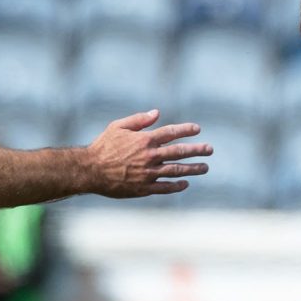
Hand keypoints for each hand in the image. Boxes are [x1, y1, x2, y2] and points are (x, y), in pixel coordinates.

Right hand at [83, 109, 213, 196]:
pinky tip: (185, 183)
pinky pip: (165, 187)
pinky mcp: (143, 188)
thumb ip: (138, 120)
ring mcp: (148, 173)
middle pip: (179, 151)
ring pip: (176, 170)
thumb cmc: (103, 146)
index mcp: (144, 140)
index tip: (197, 129)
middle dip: (197, 150)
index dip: (185, 130)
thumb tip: (157, 112)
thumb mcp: (118, 127)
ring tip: (205, 167)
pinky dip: (177, 185)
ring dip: (193, 169)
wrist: (90, 170)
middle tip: (210, 149)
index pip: (171, 133)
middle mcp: (150, 156)